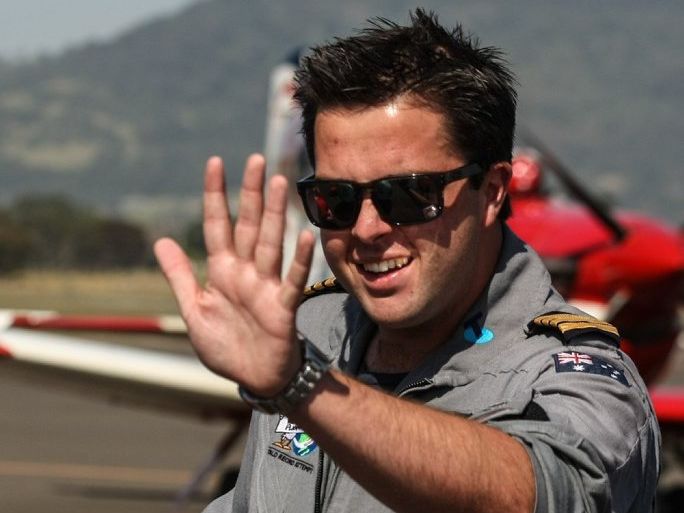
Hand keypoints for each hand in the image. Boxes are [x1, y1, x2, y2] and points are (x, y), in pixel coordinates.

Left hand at [154, 154, 314, 395]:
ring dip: (274, 214)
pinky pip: (292, 279)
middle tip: (256, 160)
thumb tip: (161, 241)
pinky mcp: (283, 306)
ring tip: (279, 184)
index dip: (214, 195)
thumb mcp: (194, 310)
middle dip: (250, 193)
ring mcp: (265, 286)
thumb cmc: (225, 345)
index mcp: (221, 271)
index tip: (215, 163)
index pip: (216, 225)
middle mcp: (244, 272)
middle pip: (247, 225)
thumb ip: (180, 275)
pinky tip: (305, 235)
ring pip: (270, 243)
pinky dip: (300, 259)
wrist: (253, 377)